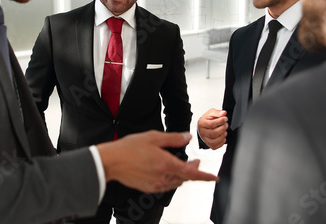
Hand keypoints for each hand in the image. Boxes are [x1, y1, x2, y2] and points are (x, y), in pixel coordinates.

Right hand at [96, 131, 217, 193]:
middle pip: (185, 178)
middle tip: (195, 163)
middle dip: (193, 171)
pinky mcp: (148, 188)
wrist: (111, 161)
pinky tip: (165, 171)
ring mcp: (155, 184)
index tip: (214, 177)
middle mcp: (163, 177)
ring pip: (176, 183)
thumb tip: (187, 137)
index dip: (205, 176)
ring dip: (182, 175)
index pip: (192, 173)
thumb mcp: (153, 137)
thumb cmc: (129, 148)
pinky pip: (165, 186)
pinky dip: (170, 179)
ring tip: (181, 165)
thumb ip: (173, 138)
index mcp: (166, 164)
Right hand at [197, 108, 227, 149]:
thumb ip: (217, 112)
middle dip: (222, 129)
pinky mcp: (208, 144)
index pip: (211, 124)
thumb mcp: (211, 113)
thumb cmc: (207, 120)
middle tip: (226, 125)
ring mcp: (205, 139)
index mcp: (202, 123)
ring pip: (213, 141)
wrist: (204, 126)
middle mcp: (202, 132)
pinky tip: (223, 138)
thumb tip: (223, 113)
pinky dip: (221, 143)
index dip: (220, 121)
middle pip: (212, 134)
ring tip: (225, 132)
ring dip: (222, 137)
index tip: (225, 119)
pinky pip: (214, 146)